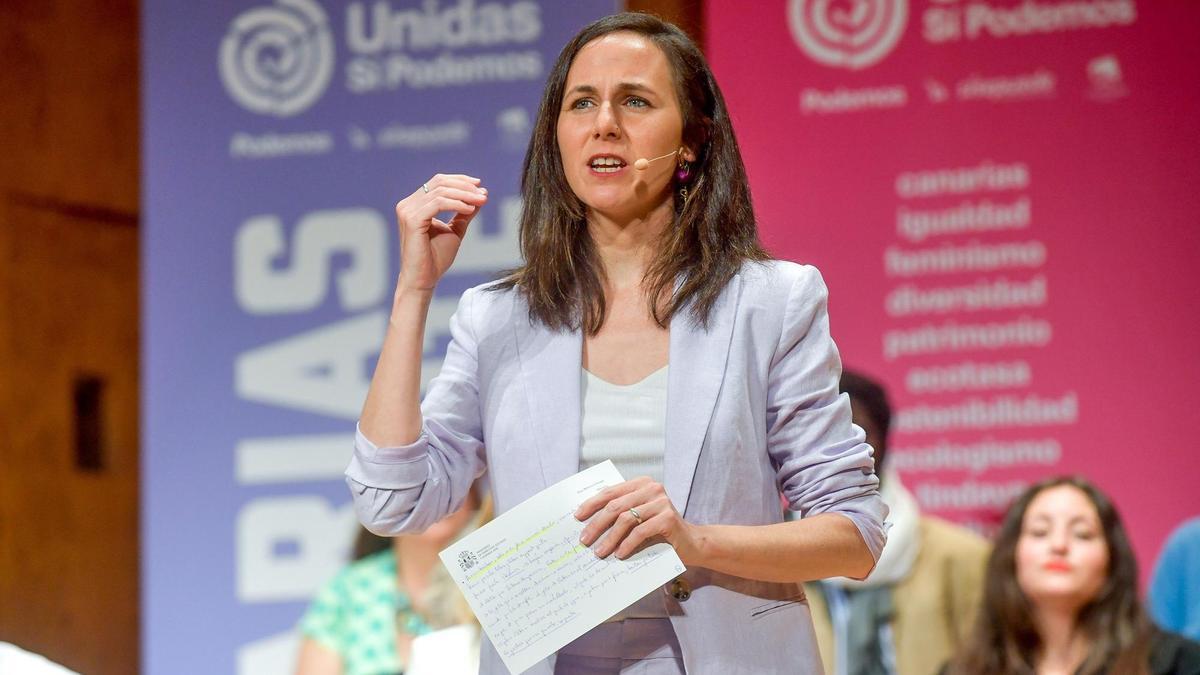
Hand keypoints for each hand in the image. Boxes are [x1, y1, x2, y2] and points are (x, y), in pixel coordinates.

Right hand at [394, 173, 487, 291]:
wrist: (424, 280)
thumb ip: (464, 212)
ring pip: (441, 192)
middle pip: (439, 183)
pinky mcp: (412, 219)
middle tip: (483, 194)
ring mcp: (407, 211)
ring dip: (465, 195)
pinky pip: (439, 203)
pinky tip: (470, 209)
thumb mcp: (454, 230)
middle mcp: (407, 205)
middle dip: (465, 187)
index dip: (460, 180)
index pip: (438, 182)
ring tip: (481, 201)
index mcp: (414, 205)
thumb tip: (481, 194)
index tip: (480, 186)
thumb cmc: (435, 258)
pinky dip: (457, 204)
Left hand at [574, 477, 700, 561]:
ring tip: (600, 552)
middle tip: (585, 540)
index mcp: (642, 483)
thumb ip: (620, 513)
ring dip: (609, 538)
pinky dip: (627, 544)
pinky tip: (620, 554)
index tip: (577, 517)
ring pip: (626, 519)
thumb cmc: (660, 531)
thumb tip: (586, 522)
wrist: (691, 543)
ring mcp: (662, 502)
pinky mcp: (668, 518)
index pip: (610, 492)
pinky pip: (640, 531)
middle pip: (615, 506)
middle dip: (597, 524)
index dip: (591, 504)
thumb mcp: (638, 517)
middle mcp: (652, 488)